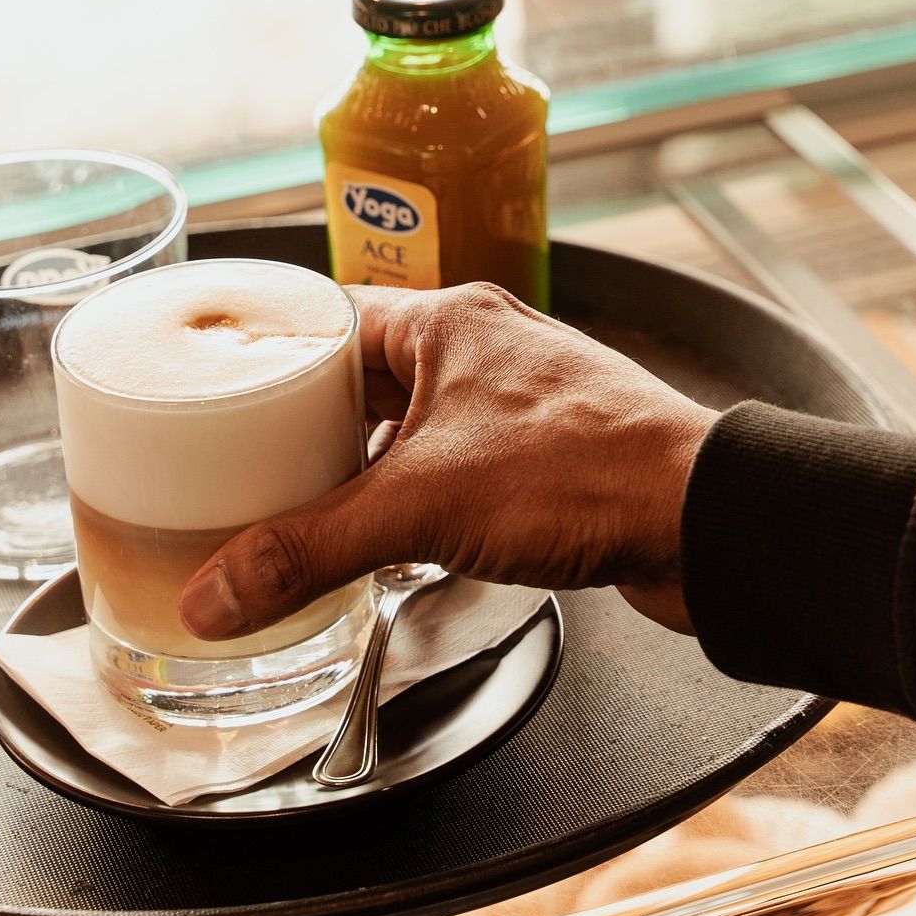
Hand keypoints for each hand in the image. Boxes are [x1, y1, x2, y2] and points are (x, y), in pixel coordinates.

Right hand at [178, 282, 714, 641]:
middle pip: (371, 375)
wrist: (701, 515)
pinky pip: (460, 460)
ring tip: (307, 508)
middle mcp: (487, 345)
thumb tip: (214, 595)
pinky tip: (394, 537)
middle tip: (248, 472)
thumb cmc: (582, 472)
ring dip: (368, 464)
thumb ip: (308, 550)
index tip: (219, 405)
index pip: (334, 321)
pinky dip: (420, 492)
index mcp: (451, 321)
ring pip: (417, 421)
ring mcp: (523, 397)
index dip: (275, 362)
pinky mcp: (551, 450)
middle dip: (313, 426)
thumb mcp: (419, 508)